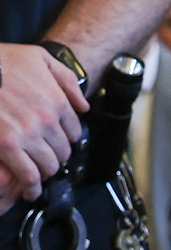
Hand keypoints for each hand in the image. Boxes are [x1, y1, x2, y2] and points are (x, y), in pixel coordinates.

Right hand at [0, 43, 89, 211]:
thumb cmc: (0, 60)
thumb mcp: (39, 59)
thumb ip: (66, 80)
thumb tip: (83, 104)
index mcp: (57, 101)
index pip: (75, 131)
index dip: (67, 138)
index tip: (59, 141)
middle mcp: (47, 120)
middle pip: (63, 151)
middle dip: (57, 155)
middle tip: (47, 157)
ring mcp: (27, 134)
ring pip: (49, 165)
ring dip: (46, 171)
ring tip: (40, 173)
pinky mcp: (7, 146)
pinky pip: (29, 175)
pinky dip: (32, 186)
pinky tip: (31, 190)